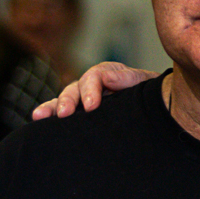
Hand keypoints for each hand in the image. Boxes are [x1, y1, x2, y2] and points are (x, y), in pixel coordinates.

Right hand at [30, 61, 155, 118]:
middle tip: (65, 114)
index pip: (95, 76)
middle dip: (68, 100)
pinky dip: (51, 117)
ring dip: (51, 107)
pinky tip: (39, 123)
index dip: (91, 89)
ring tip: (39, 116)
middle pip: (75, 88)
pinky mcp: (83, 117)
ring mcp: (86, 101)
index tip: (92, 106)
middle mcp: (94, 86)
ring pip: (65, 101)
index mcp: (110, 75)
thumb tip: (107, 78)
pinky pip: (64, 115)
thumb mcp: (145, 85)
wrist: (160, 112)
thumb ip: (128, 79)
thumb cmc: (153, 98)